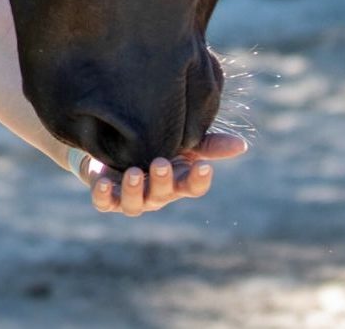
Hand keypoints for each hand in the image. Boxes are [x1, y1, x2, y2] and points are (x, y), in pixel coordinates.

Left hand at [83, 129, 247, 216]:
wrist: (108, 144)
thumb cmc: (150, 144)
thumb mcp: (178, 141)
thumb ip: (206, 144)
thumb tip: (241, 144)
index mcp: (175, 181)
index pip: (192, 186)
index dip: (199, 179)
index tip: (203, 165)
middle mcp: (155, 193)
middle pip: (164, 194)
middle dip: (163, 181)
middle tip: (161, 163)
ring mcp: (130, 197)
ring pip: (135, 203)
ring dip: (134, 190)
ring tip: (134, 173)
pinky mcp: (105, 195)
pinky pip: (104, 203)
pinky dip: (103, 196)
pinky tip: (102, 184)